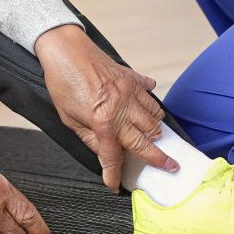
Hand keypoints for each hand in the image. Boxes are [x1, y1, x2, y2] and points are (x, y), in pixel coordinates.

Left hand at [34, 24, 174, 190]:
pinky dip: (152, 103)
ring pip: (154, 117)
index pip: (114, 156)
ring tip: (154, 137)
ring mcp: (130, 91)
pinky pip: (150, 93)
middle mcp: (121, 108)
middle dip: (159, 157)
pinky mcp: (132, 77)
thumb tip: (103, 154)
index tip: (116, 185)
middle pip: (145, 139)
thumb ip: (89, 138)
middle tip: (171, 166)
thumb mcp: (68, 118)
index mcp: (102, 121)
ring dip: (155, 129)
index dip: (115, 173)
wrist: (64, 48)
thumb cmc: (62, 81)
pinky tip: (149, 108)